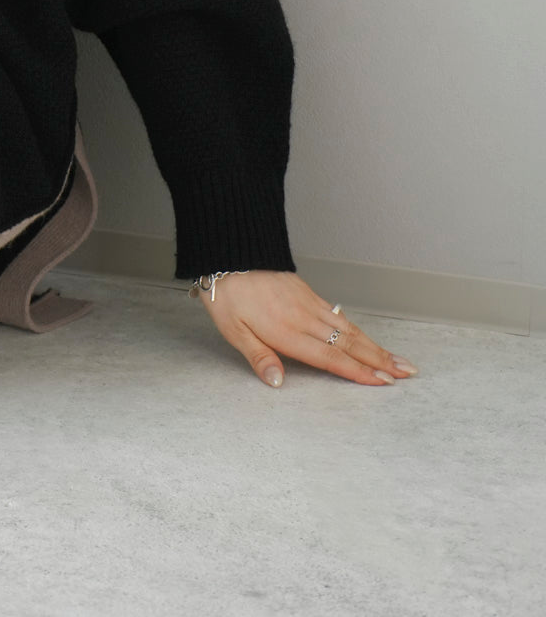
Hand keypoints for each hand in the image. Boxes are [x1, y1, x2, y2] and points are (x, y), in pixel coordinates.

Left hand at [193, 270, 419, 387]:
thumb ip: (258, 356)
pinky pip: (339, 314)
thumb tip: (277, 383)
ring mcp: (308, 303)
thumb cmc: (227, 293)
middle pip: (349, 343)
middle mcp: (304, 318)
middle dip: (380, 360)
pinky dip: (358, 329)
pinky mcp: (307, 293)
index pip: (330, 357)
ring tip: (398, 359)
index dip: (358, 372)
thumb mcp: (232, 329)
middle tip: (408, 373)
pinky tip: (367, 337)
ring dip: (376, 346)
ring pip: (349, 329)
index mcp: (286, 331)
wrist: (230, 252)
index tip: (384, 382)